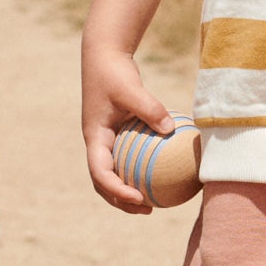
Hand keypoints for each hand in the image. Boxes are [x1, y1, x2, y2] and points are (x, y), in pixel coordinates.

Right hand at [80, 43, 178, 213]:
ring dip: (129, 191)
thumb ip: (149, 108)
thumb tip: (170, 130)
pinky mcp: (118, 135)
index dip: (116, 190)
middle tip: (148, 209)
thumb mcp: (131, 88)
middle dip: (121, 201)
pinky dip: (140, 170)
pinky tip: (164, 174)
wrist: (104, 56)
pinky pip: (128, 158)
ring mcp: (107, 140)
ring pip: (115, 173)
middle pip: (103, 182)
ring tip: (155, 202)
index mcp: (94, 137)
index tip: (138, 198)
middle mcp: (98, 143)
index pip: (100, 172)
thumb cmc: (115, 72)